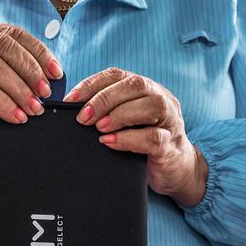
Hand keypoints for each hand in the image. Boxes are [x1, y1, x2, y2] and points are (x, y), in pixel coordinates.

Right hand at [0, 24, 62, 168]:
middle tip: (45, 95)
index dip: (38, 51)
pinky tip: (14, 115)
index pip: (11, 32)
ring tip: (33, 109)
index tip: (57, 72)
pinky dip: (1, 103)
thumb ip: (9, 67)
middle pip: (2, 46)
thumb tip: (51, 77)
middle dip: (29, 71)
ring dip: (18, 89)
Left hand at [64, 68, 207, 206]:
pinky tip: (110, 142)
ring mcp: (171, 121)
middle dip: (104, 99)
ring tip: (98, 127)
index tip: (71, 100)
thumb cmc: (144, 142)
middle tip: (83, 117)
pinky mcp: (172, 146)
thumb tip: (72, 110)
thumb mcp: (126, 121)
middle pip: (135, 85)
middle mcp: (161, 98)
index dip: (92, 84)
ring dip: (119, 114)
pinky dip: (129, 138)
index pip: (117, 75)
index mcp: (146, 88)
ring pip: (151, 105)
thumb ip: (107, 111)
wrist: (175, 170)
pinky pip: (154, 137)